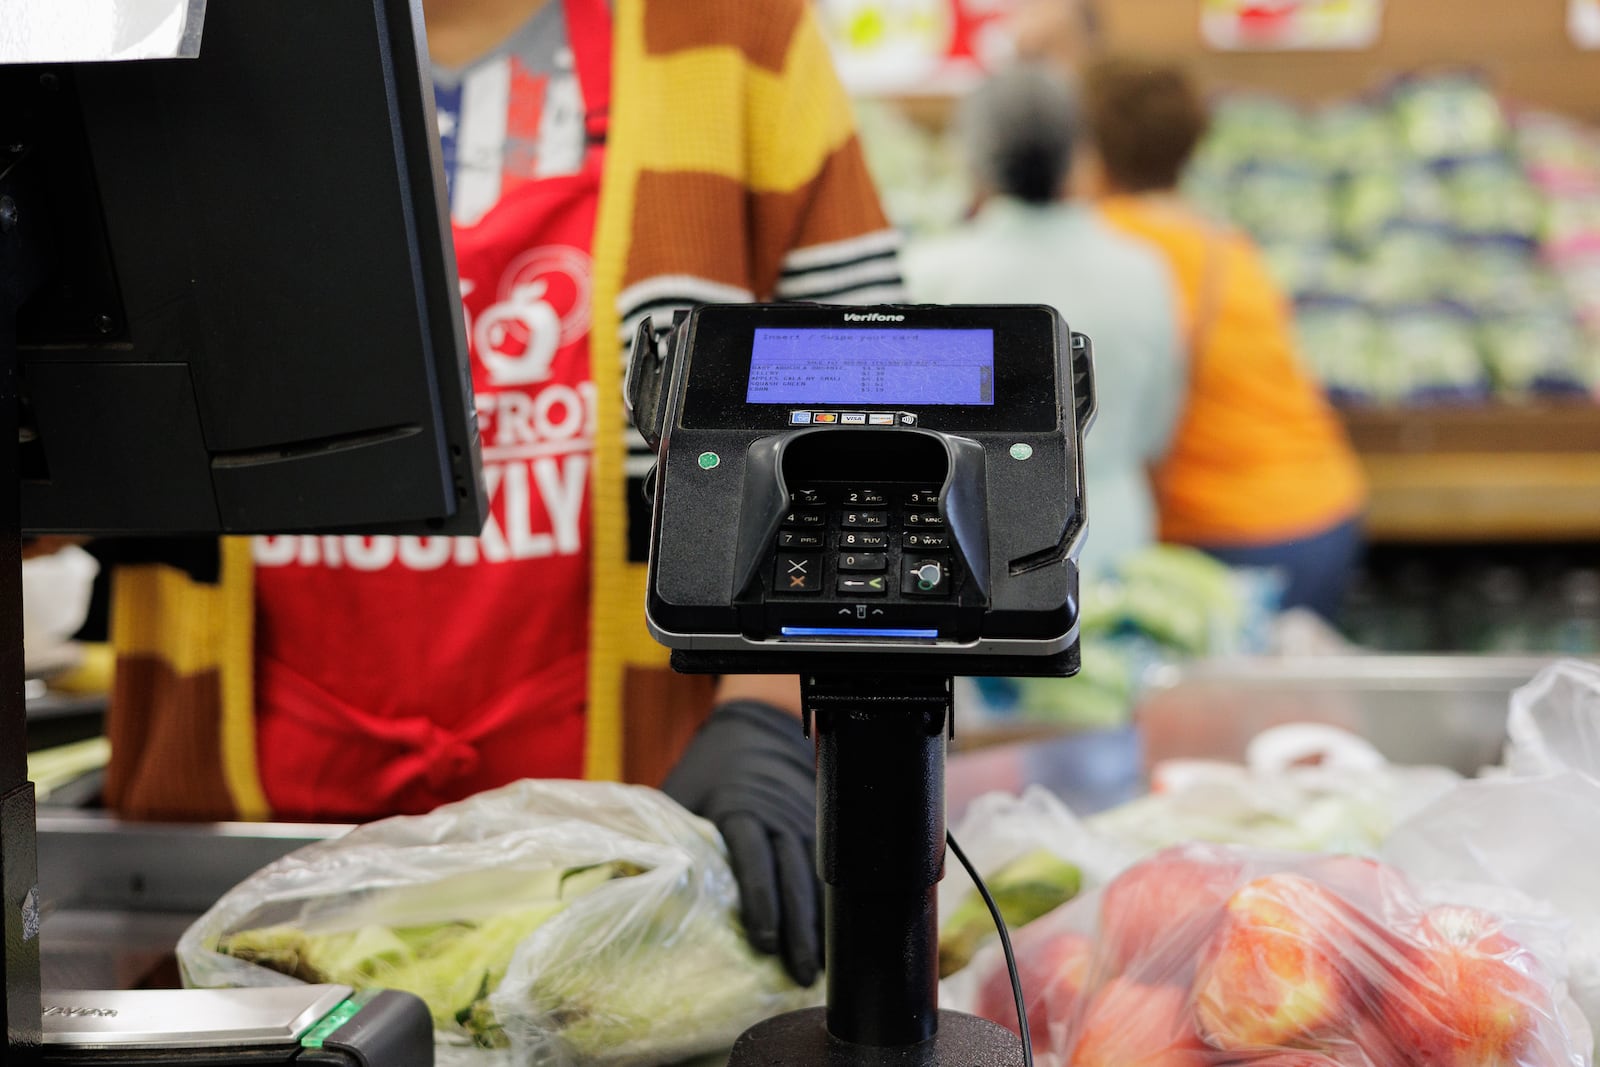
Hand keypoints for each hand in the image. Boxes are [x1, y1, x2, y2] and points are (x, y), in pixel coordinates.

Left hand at [661, 700, 820, 985]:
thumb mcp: (682, 792)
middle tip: (799, 973)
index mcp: (740, 808)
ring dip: (816, 924)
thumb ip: (667, 835)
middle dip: (797, 927)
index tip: (763, 942)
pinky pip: (826, 873)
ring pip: (816, 878)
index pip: (754, 856)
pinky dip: (826, 908)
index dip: (759, 899)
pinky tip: (827, 942)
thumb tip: (629, 887)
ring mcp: (802, 824)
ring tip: (816, 971)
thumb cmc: (708, 770)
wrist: (757, 730)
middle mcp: (778, 817)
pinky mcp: (816, 831)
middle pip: (793, 875)